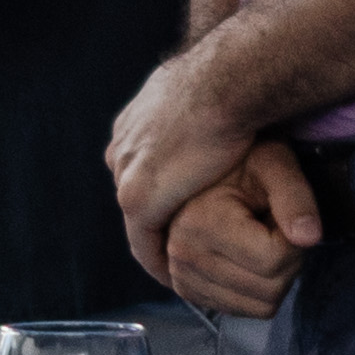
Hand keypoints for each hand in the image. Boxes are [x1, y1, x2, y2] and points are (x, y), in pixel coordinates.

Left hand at [107, 41, 262, 286]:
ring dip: (159, 244)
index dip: (162, 190)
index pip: (138, 166)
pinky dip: (161, 262)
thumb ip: (200, 104)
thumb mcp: (209, 86)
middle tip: (184, 244)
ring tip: (183, 266)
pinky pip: (145, 244)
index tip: (182, 208)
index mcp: (135, 122)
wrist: (228, 80)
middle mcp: (123, 147)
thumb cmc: (232, 79)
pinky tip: (180, 275)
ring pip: (138, 222)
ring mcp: (127, 175)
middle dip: (157, 219)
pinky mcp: (139, 200)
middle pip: (136, 194)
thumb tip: (217, 102)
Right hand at [150, 145, 320, 314]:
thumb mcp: (274, 163)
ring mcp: (181, 278)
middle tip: (279, 229)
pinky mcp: (187, 291)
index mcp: (200, 223)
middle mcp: (182, 257)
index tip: (285, 215)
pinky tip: (249, 258)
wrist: (203, 169)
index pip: (273, 259)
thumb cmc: (243, 161)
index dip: (294, 239)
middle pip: (270, 289)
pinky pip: (243, 311)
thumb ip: (294, 196)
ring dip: (274, 278)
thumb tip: (311, 237)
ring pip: (261, 307)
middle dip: (288, 261)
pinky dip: (257, 290)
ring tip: (262, 240)